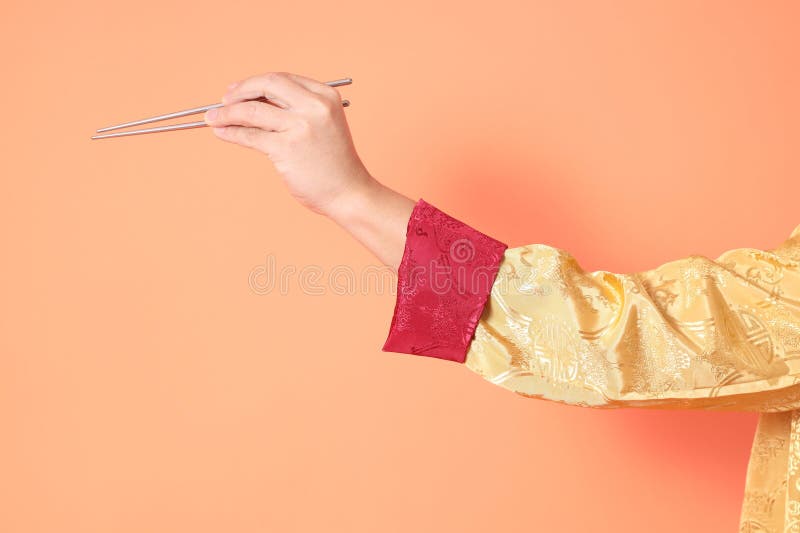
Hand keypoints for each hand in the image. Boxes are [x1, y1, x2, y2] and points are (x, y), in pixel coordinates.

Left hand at [204, 72, 374, 216]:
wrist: (349, 193)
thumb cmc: (333, 163)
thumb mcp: (321, 125)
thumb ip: (292, 111)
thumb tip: (249, 102)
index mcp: (326, 95)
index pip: (282, 79)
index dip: (255, 83)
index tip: (238, 91)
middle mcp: (315, 106)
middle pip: (267, 85)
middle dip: (239, 91)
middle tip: (223, 101)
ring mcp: (301, 126)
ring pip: (252, 110)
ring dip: (227, 113)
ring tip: (212, 119)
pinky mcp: (288, 148)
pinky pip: (251, 135)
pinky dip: (231, 132)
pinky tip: (221, 132)